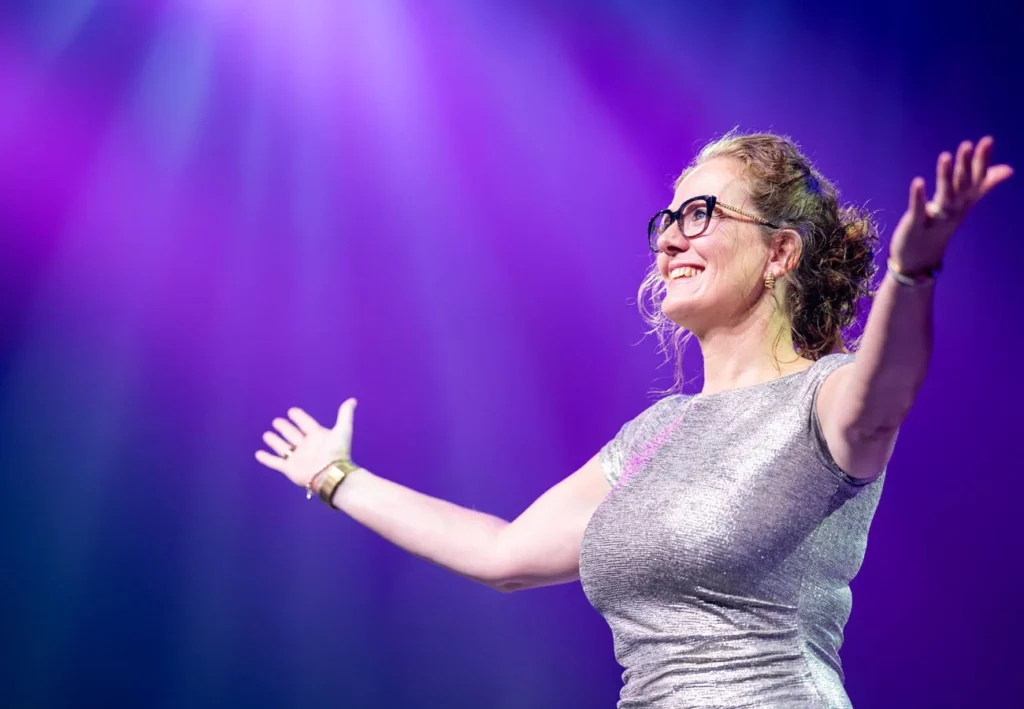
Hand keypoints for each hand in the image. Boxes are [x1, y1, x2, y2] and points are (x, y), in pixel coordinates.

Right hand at [255, 398, 356, 487]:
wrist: (331, 474)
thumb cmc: (338, 452)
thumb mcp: (342, 430)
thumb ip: (345, 414)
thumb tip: (353, 400)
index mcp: (317, 436)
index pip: (306, 423)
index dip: (299, 417)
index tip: (292, 411)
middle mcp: (306, 446)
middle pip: (292, 434)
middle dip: (284, 428)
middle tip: (277, 421)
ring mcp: (297, 457)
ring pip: (283, 447)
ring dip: (274, 441)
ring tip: (267, 435)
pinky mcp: (289, 468)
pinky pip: (275, 462)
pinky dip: (266, 458)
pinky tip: (258, 453)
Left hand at [889, 136, 1012, 271]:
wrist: (919, 260)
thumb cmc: (940, 227)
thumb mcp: (963, 205)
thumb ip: (983, 185)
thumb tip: (1009, 169)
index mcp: (964, 202)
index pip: (977, 179)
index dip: (982, 161)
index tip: (987, 140)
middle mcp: (954, 209)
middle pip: (962, 186)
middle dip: (965, 166)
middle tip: (967, 144)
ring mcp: (936, 218)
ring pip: (944, 196)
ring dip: (944, 177)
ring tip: (945, 156)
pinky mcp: (916, 225)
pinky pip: (919, 210)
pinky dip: (919, 197)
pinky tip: (918, 181)